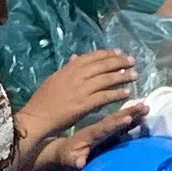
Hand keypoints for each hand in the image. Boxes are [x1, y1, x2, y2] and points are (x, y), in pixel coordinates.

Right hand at [17, 49, 136, 150]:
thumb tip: (75, 57)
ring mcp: (81, 90)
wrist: (37, 117)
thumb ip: (67, 68)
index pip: (92, 57)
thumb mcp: (54, 79)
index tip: (119, 52)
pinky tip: (126, 93)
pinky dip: (116, 94)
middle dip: (119, 62)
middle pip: (102, 65)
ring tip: (134, 75)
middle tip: (133, 61)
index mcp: (68, 69)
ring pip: (106, 79)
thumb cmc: (43, 101)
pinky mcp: (84, 104)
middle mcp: (76, 76)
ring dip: (122, 76)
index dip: (107, 54)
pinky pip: (104, 96)